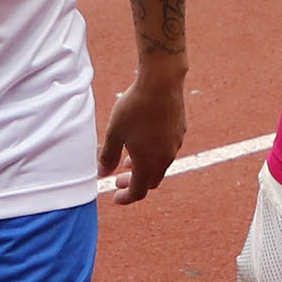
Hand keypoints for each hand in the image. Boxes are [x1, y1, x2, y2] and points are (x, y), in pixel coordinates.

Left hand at [101, 67, 185, 204]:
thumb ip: (108, 156)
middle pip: (150, 181)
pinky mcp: (179, 131)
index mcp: (148, 163)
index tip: (114, 197)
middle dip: (133, 183)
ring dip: (143, 167)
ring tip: (127, 161)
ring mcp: (175, 145)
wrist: (161, 83)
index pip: (138, 191)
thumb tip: (102, 174)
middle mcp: (165, 158)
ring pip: (159, 165)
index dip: (125, 197)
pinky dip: (153, 154)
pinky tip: (144, 140)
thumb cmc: (134, 108)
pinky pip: (166, 150)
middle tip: (117, 180)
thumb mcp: (114, 133)